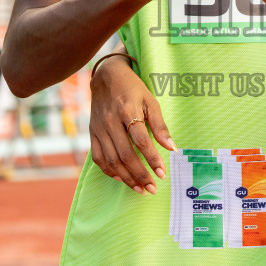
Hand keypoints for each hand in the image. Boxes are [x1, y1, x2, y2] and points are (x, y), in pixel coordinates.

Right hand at [88, 55, 173, 193]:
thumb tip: (172, 148)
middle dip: (140, 175)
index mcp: (128, 111)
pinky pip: (98, 158)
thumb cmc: (133, 88)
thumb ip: (160, 125)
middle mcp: (111, 122)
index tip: (162, 173)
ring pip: (112, 160)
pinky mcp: (92, 133)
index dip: (152, 159)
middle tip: (152, 188)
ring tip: (140, 189)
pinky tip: (122, 178)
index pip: (141, 141)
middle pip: (125, 155)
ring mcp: (99, 129)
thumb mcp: (151, 101)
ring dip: (126, 178)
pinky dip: (109, 171)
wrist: (106, 77)